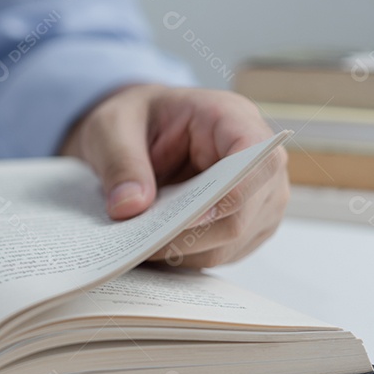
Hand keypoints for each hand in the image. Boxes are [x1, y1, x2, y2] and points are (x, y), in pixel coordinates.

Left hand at [60, 84, 288, 267]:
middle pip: (243, 215)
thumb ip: (120, 163)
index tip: (181, 217)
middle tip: (139, 241)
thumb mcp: (113, 127)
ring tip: (139, 242)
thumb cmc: (137, 119)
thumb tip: (129, 208)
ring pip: (230, 243)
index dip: (228, 194)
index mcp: (233, 119)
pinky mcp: (246, 227)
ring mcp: (258, 199)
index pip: (257, 160)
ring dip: (183, 249)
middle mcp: (260, 162)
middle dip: (189, 233)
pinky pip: (219, 253)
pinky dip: (184, 254)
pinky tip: (153, 243)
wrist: (140, 131)